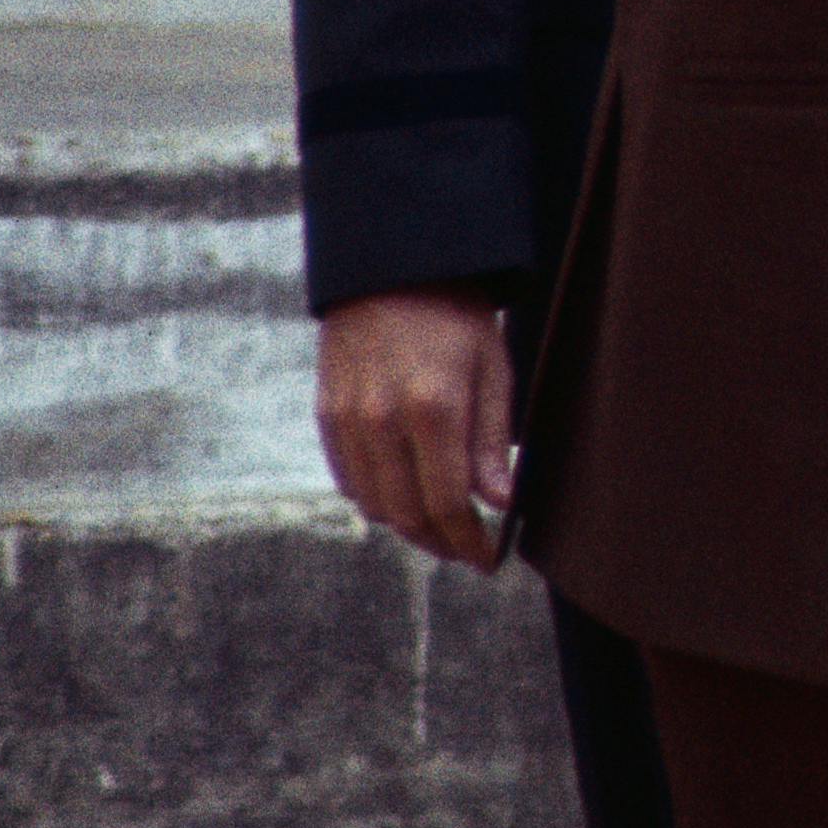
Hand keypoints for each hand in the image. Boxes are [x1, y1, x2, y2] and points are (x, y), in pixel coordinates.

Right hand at [315, 283, 513, 569]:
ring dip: (408, 528)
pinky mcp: (327, 415)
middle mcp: (381, 422)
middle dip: (441, 544)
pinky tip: (405, 497)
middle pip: (407, 515)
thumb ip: (492, 440)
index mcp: (432, 409)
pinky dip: (376, 500)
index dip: (470, 541)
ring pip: (374, 505)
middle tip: (469, 553)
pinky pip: (349, 480)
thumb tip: (500, 503)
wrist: (394, 267)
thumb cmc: (457, 314)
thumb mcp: (493, 367)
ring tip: (442, 530)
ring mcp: (347, 420)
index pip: (448, 504)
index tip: (489, 559)